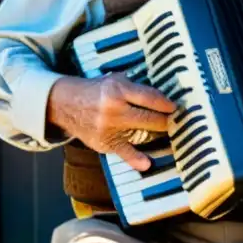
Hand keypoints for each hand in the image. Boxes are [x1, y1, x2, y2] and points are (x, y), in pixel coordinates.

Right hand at [47, 73, 175, 170]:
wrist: (66, 104)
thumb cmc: (95, 91)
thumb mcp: (113, 80)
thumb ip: (134, 86)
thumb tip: (161, 96)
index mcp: (118, 89)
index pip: (150, 97)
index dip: (166, 104)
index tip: (175, 108)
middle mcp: (114, 108)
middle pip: (150, 117)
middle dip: (166, 120)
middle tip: (176, 121)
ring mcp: (109, 127)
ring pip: (142, 133)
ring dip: (157, 134)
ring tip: (168, 133)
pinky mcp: (105, 143)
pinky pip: (124, 152)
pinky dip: (136, 159)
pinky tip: (147, 163)